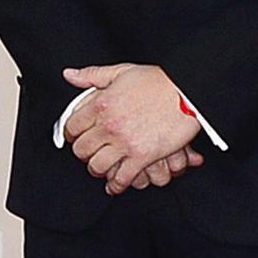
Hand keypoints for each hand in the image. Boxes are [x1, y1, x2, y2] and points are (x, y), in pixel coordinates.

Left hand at [60, 63, 201, 188]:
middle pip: (82, 149)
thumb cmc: (159, 80)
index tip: (74, 136)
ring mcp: (124, 143)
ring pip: (97, 166)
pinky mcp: (142, 156)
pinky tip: (115, 186)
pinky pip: (122, 178)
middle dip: (83, 153)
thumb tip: (69, 75)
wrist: (188, 91)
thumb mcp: (121, 71)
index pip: (73, 126)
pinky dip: (116, 185)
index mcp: (101, 104)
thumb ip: (92, 75)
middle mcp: (109, 125)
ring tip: (101, 169)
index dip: (71, 133)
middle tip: (88, 154)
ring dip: (97, 169)